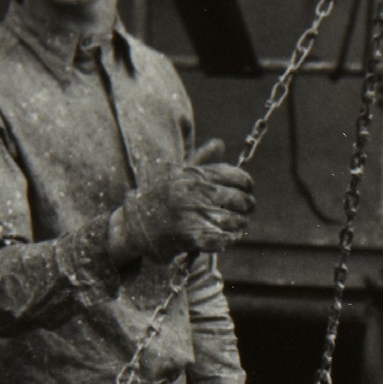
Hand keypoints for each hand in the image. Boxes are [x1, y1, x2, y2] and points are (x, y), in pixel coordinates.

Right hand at [111, 140, 253, 262]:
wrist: (135, 224)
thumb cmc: (160, 197)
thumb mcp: (178, 173)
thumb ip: (201, 159)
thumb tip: (219, 144)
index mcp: (197, 175)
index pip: (238, 177)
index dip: (247, 185)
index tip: (246, 191)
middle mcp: (198, 192)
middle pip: (241, 200)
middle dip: (246, 207)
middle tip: (245, 211)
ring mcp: (197, 214)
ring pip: (236, 221)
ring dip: (239, 224)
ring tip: (235, 225)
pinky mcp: (195, 236)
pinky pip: (226, 239)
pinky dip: (229, 239)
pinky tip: (226, 238)